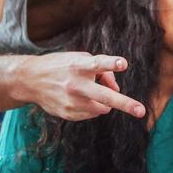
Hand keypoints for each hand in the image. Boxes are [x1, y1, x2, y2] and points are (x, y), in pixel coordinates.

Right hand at [26, 51, 145, 120]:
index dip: (111, 63)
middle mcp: (75, 85)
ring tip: (89, 91)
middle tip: (141, 111)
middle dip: (125, 103)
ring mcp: (72, 102)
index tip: (123, 63)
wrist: (30, 80)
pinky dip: (92, 107)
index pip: (97, 64)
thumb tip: (117, 88)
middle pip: (105, 96)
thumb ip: (103, 70)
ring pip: (103, 107)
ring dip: (104, 101)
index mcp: (78, 66)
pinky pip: (93, 114)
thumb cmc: (61, 66)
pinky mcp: (69, 114)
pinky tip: (78, 98)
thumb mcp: (79, 59)